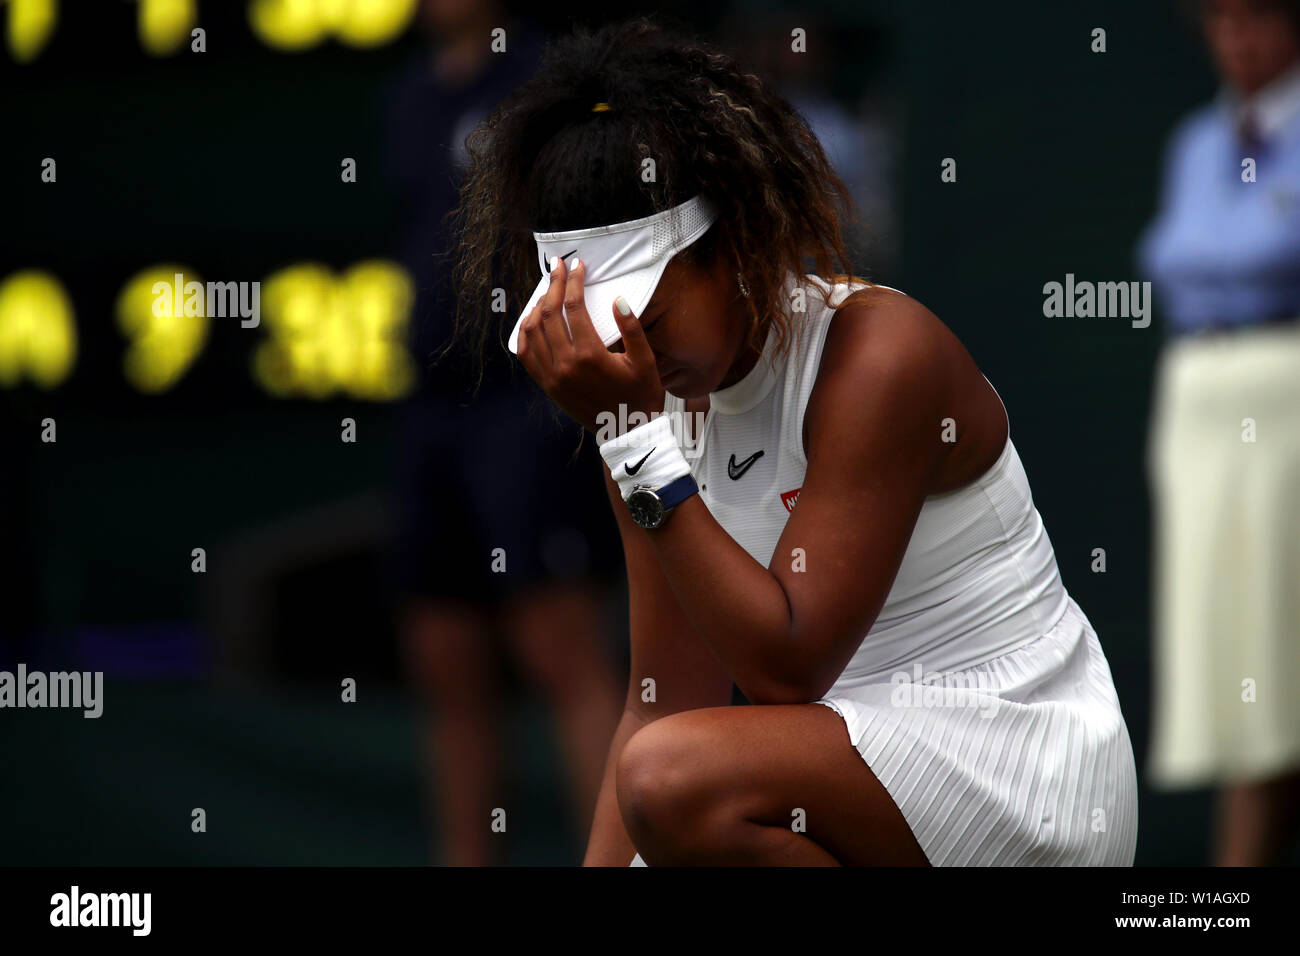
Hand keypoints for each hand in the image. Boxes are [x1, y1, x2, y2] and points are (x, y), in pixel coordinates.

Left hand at [515, 255, 665, 434]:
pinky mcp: (547, 386)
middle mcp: (566, 365)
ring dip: (537, 306)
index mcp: (590, 355)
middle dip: (554, 285)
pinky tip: (532, 320)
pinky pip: (526, 355)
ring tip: (548, 290)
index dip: (574, 282)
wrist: (627, 433)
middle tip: (558, 267)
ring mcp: (553, 377)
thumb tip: (618, 300)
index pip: (573, 307)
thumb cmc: (640, 396)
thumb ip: (632, 328)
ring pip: (532, 331)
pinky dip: (524, 333)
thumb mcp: (645, 361)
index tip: (577, 266)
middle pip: (549, 314)